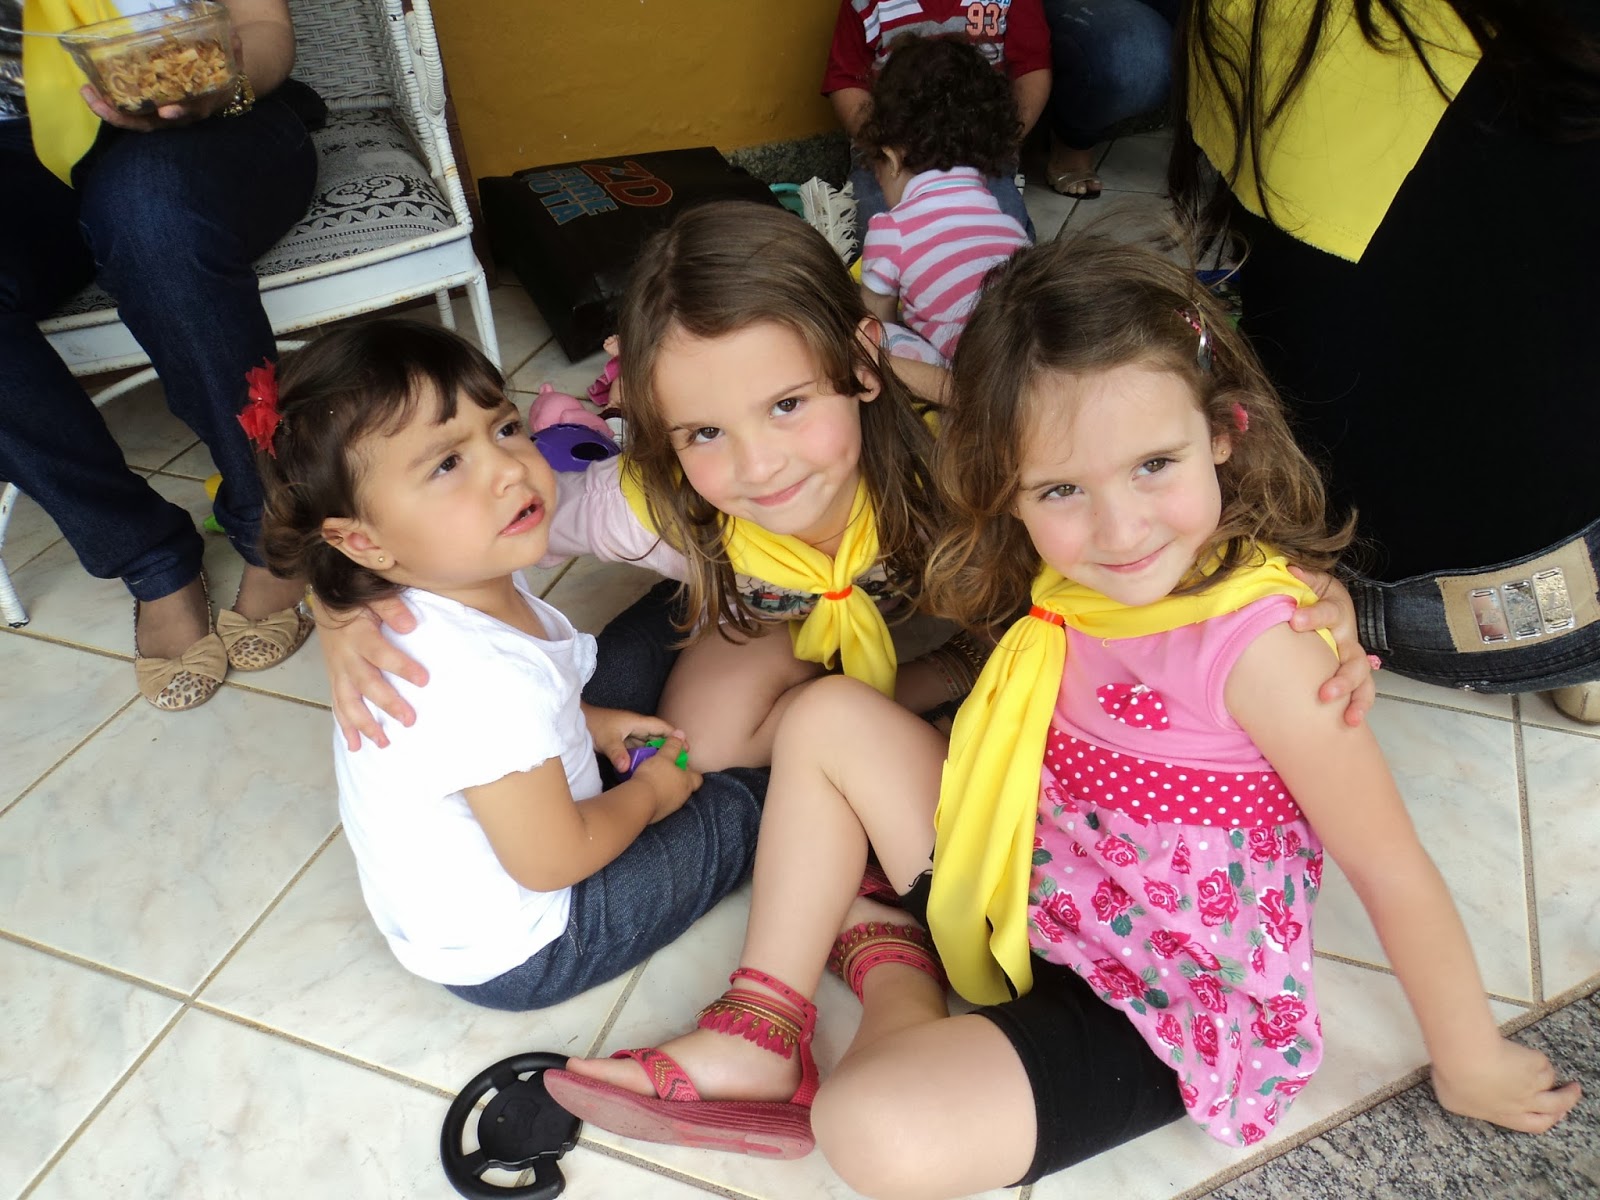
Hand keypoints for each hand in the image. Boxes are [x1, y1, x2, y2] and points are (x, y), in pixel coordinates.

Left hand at [78, 32, 243, 131]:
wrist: (220, 86)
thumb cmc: (223, 74)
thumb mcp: (232, 64)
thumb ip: (233, 52)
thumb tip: (234, 38)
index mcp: (200, 106)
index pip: (190, 113)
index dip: (178, 112)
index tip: (166, 110)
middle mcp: (177, 115)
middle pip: (150, 124)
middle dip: (123, 117)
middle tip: (101, 103)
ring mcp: (160, 114)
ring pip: (134, 120)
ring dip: (108, 111)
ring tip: (87, 92)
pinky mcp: (149, 108)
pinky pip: (128, 110)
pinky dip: (109, 102)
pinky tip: (91, 87)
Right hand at [316, 594, 425, 750]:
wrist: (325, 603)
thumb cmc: (356, 602)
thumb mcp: (372, 596)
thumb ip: (391, 608)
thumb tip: (410, 625)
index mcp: (359, 636)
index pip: (382, 654)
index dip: (401, 667)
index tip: (424, 680)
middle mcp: (346, 659)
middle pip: (367, 685)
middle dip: (387, 704)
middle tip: (409, 720)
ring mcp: (338, 673)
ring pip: (348, 703)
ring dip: (365, 725)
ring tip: (384, 743)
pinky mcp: (335, 681)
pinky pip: (337, 707)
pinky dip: (345, 728)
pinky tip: (355, 746)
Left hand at [582, 704, 682, 773]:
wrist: (576, 722)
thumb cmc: (593, 725)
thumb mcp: (606, 740)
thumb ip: (617, 754)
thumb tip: (626, 768)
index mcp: (636, 722)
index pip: (661, 727)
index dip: (674, 735)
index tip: (686, 747)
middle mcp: (634, 727)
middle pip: (656, 736)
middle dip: (668, 747)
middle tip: (679, 762)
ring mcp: (627, 734)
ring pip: (647, 744)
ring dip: (656, 753)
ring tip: (667, 767)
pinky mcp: (621, 741)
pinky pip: (637, 749)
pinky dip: (644, 756)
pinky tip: (646, 767)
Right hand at [630, 734, 700, 821]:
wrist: (638, 802)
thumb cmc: (654, 777)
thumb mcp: (664, 756)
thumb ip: (673, 745)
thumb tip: (681, 734)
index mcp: (688, 783)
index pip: (697, 777)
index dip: (690, 768)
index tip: (680, 761)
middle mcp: (682, 797)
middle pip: (684, 785)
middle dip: (676, 776)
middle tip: (665, 766)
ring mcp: (671, 807)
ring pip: (672, 794)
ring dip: (665, 786)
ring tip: (653, 776)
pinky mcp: (658, 814)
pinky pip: (660, 802)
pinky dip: (655, 795)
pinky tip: (646, 788)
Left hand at [1289, 567, 1376, 726]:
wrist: (1331, 602)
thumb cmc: (1314, 593)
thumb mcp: (1311, 580)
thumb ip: (1302, 577)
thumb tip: (1289, 569)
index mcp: (1336, 610)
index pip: (1328, 612)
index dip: (1314, 616)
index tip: (1294, 621)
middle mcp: (1348, 637)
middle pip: (1352, 659)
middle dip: (1341, 677)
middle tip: (1324, 693)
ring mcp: (1352, 657)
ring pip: (1362, 681)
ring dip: (1356, 699)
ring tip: (1347, 718)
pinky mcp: (1352, 673)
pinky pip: (1362, 692)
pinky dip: (1359, 707)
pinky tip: (1349, 724)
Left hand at [1432, 1038, 1580, 1133]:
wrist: (1465, 1059)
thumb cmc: (1453, 1080)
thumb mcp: (1451, 1100)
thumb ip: (1464, 1101)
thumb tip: (1463, 1095)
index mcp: (1505, 1115)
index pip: (1535, 1124)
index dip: (1548, 1120)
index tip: (1556, 1114)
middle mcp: (1524, 1102)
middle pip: (1556, 1106)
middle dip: (1567, 1100)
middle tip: (1573, 1090)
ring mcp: (1532, 1082)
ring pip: (1550, 1080)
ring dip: (1548, 1074)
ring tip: (1537, 1065)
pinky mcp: (1534, 1063)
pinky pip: (1541, 1061)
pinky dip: (1534, 1057)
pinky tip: (1520, 1051)